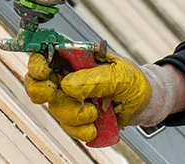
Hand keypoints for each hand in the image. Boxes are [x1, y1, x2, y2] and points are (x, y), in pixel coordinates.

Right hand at [24, 51, 153, 142]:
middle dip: (42, 91)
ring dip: (74, 114)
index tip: (43, 71)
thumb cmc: (134, 82)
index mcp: (76, 59)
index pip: (46, 55)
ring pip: (55, 108)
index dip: (37, 62)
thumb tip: (68, 85)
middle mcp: (69, 77)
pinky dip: (81, 130)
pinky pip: (68, 127)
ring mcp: (72, 99)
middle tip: (54, 93)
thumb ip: (94, 78)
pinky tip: (95, 126)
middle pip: (39, 83)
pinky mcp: (77, 118)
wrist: (146, 104)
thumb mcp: (120, 75)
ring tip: (95, 113)